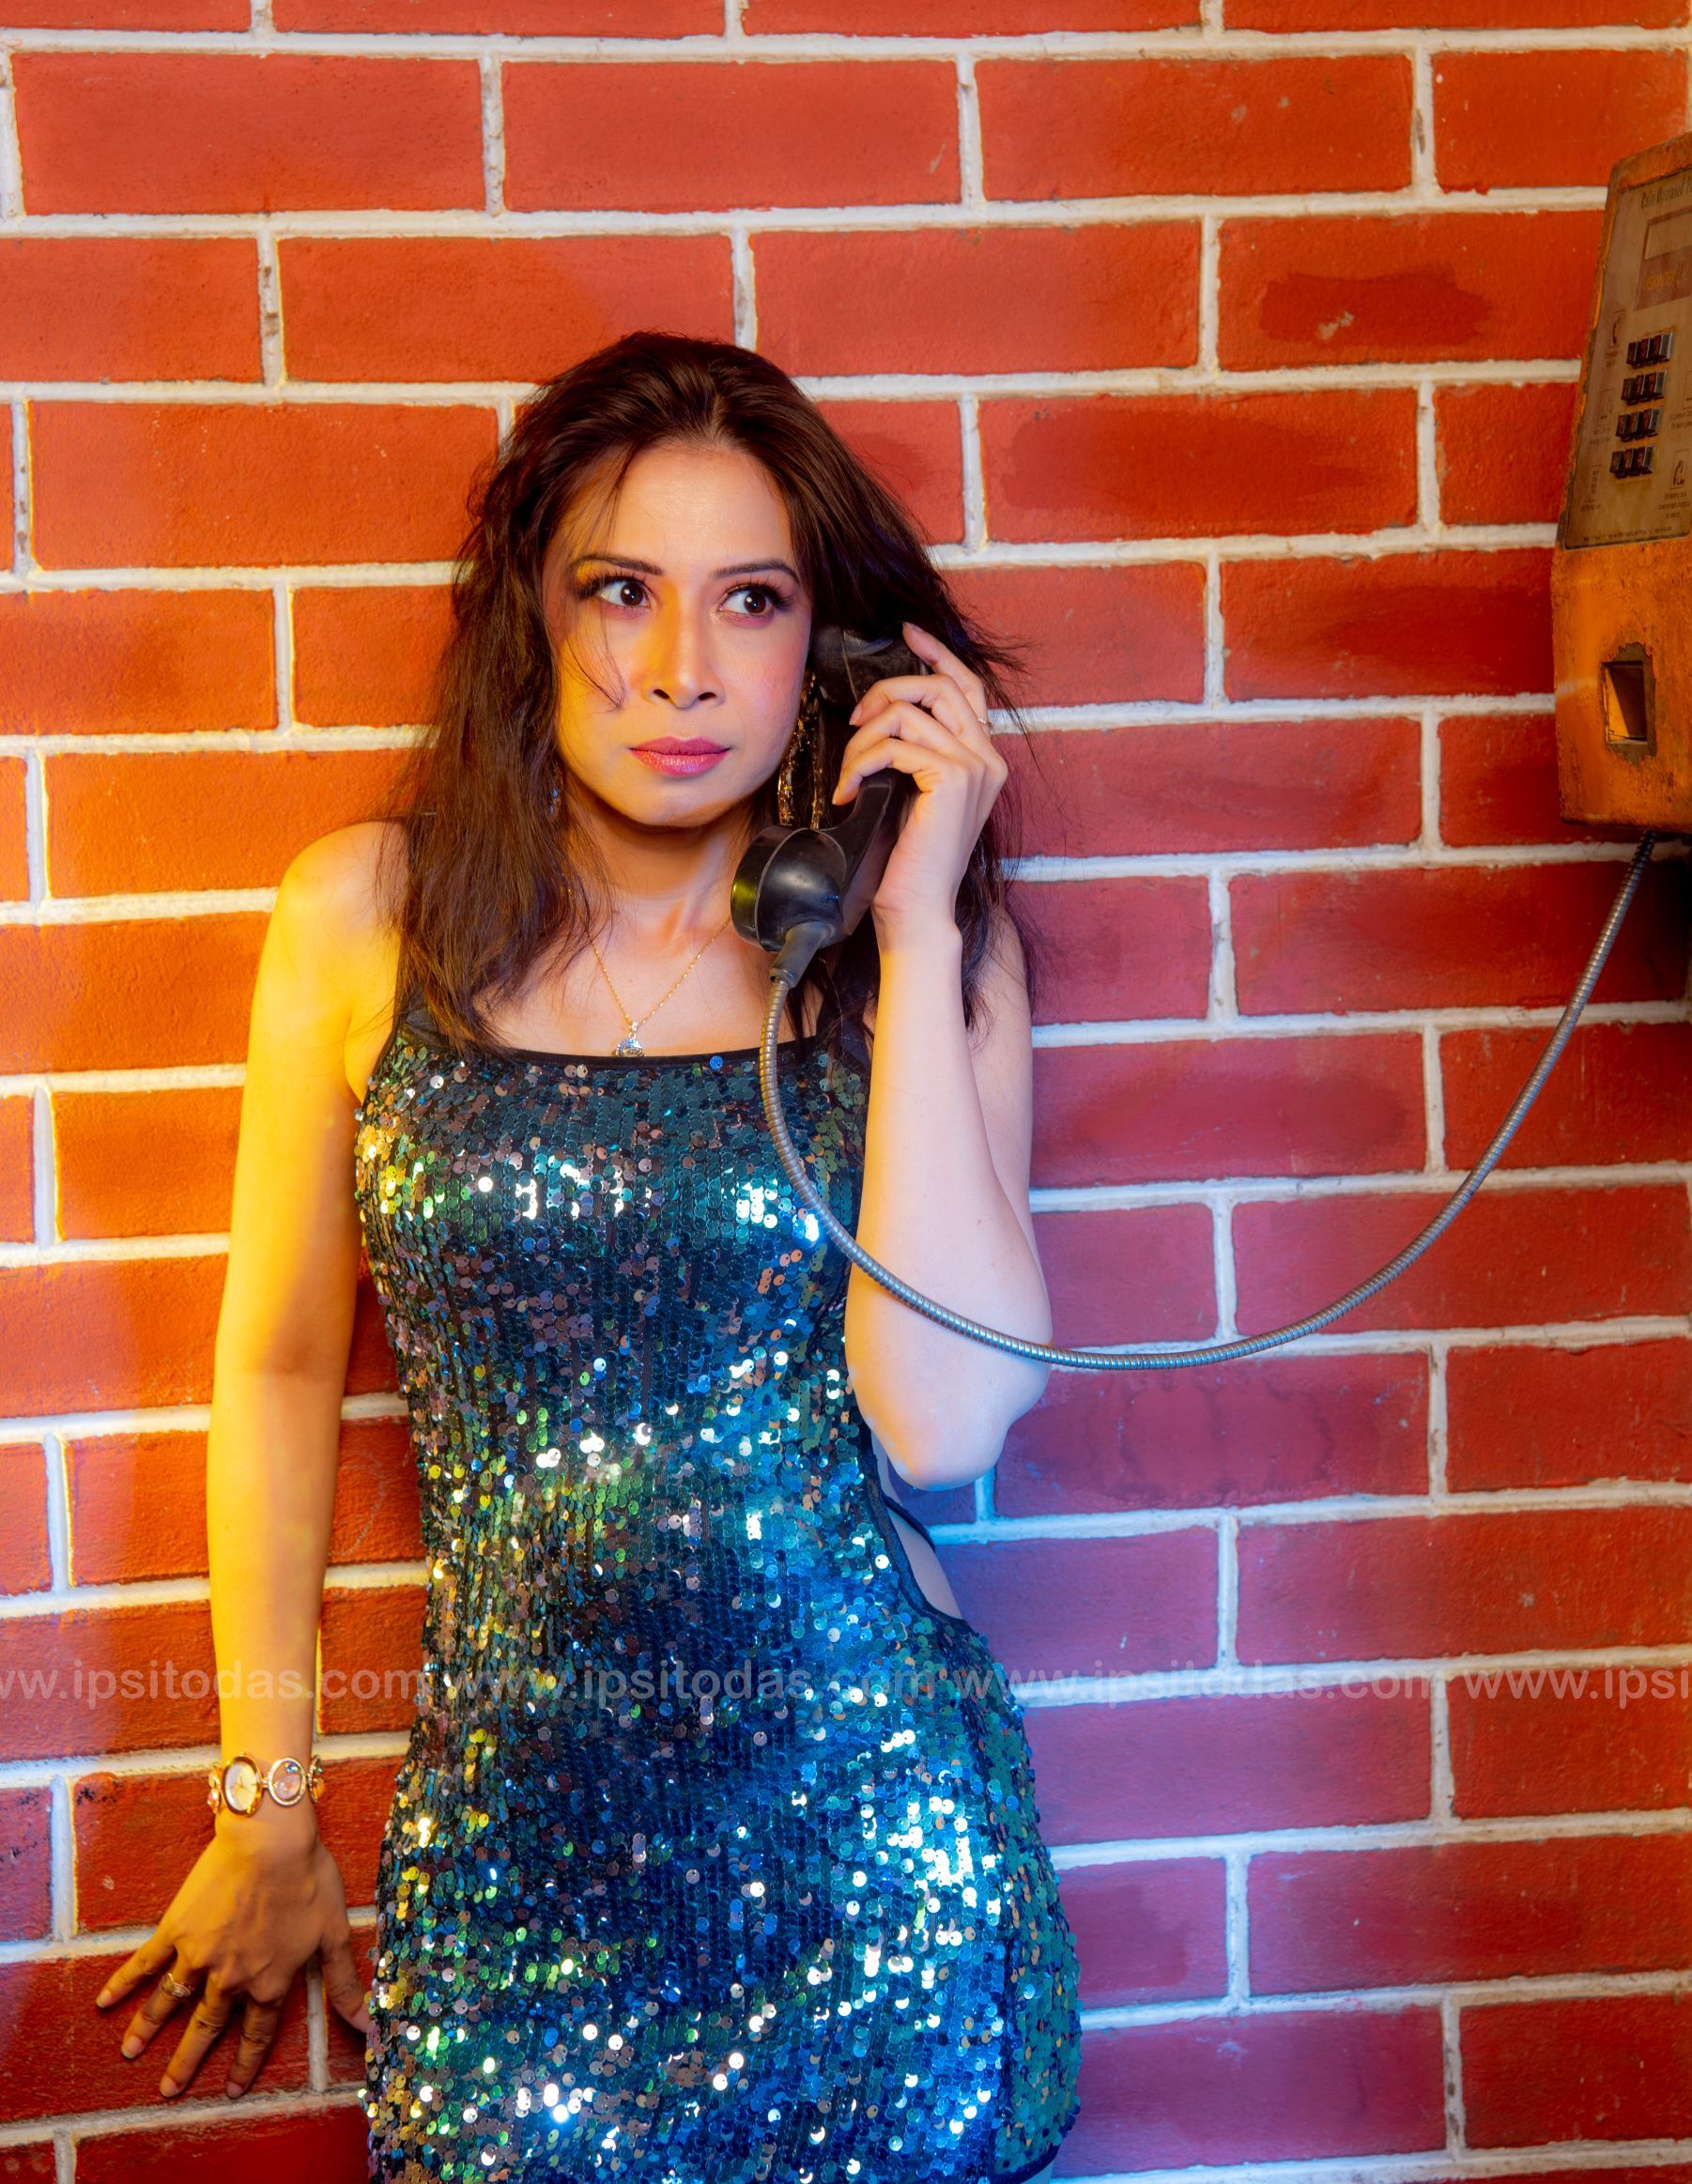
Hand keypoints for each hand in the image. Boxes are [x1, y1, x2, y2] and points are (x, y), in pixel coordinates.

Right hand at [93, 1812, 371, 2100]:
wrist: (271, 1841)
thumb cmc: (309, 1879)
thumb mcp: (335, 1934)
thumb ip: (347, 1985)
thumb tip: (370, 2024)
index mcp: (269, 1982)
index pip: (257, 2033)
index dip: (246, 2062)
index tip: (231, 2089)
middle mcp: (231, 1978)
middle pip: (207, 2027)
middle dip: (187, 2061)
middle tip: (168, 2089)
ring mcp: (199, 1956)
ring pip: (170, 2002)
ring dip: (149, 2029)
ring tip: (130, 2053)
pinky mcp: (176, 1929)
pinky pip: (145, 1962)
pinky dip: (124, 1982)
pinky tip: (105, 2000)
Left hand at [830, 620, 1006, 944]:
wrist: (917, 911)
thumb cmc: (906, 861)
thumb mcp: (912, 795)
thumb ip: (914, 754)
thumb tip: (882, 713)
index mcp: (984, 759)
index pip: (968, 686)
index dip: (938, 653)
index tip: (907, 634)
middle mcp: (988, 758)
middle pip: (938, 686)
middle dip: (887, 690)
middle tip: (855, 724)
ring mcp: (975, 766)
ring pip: (910, 712)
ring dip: (865, 739)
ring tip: (849, 775)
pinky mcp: (953, 778)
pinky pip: (895, 743)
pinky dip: (861, 763)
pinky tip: (849, 794)